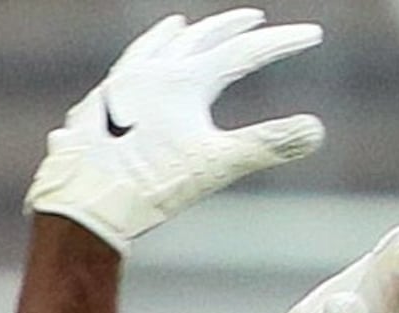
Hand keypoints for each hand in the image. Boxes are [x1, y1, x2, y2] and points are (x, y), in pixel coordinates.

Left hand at [28, 8, 323, 254]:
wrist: (84, 206)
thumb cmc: (148, 188)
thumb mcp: (214, 166)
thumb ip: (265, 145)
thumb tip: (314, 130)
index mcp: (185, 79)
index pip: (244, 52)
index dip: (282, 43)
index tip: (312, 35)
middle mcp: (151, 74)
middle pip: (199, 39)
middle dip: (229, 27)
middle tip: (252, 18)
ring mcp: (118, 91)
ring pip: (148, 49)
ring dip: (169, 37)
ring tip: (178, 28)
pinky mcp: (92, 114)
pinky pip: (114, 81)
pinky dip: (128, 71)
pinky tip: (121, 80)